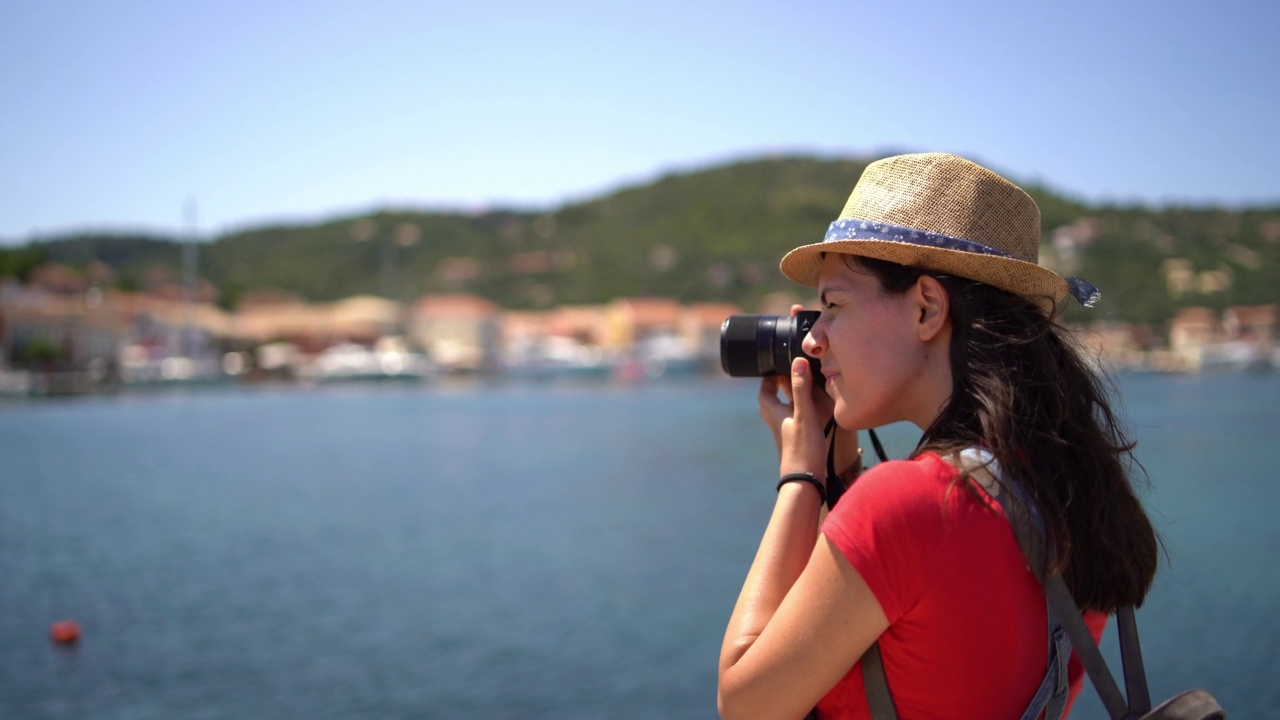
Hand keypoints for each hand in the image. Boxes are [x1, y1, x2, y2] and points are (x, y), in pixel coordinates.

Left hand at [758, 306, 834, 476]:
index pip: (764, 392)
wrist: (805, 482)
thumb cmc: (803, 449)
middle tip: (786, 377)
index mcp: (775, 414)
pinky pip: (792, 422)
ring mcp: (786, 434)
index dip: (767, 380)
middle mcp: (777, 423)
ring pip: (781, 413)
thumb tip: (797, 362)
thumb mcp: (804, 415)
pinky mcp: (795, 443)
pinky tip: (810, 413)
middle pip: (770, 402)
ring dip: (787, 400)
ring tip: (800, 390)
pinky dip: (798, 413)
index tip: (774, 367)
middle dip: (776, 388)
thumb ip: (801, 388)